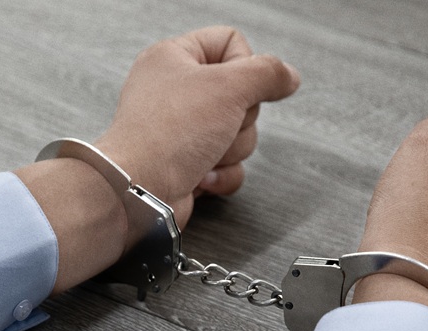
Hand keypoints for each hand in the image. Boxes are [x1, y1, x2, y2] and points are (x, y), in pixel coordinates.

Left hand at [16, 27, 299, 294]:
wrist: (140, 192)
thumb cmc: (166, 136)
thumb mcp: (229, 87)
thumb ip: (268, 73)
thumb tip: (287, 75)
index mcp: (173, 58)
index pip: (230, 42)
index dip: (245, 65)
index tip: (236, 86)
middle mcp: (175, 91)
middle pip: (242, 95)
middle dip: (239, 120)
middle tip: (217, 125)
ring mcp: (181, 131)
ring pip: (239, 133)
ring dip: (230, 150)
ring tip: (203, 154)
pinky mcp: (187, 164)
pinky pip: (228, 165)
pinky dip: (222, 174)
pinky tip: (201, 176)